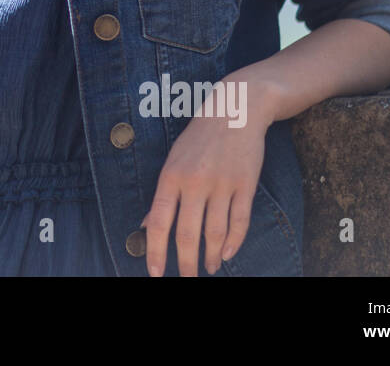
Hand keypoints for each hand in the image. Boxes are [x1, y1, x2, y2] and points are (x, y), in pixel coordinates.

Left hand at [141, 80, 271, 275]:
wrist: (236, 109)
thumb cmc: (199, 137)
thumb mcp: (173, 159)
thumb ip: (162, 194)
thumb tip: (145, 224)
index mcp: (171, 175)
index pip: (158, 221)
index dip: (155, 251)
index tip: (155, 274)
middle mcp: (195, 182)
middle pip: (187, 234)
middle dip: (185, 263)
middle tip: (186, 279)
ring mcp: (222, 184)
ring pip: (215, 233)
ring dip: (210, 257)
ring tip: (209, 269)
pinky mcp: (245, 185)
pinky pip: (239, 221)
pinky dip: (233, 242)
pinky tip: (227, 253)